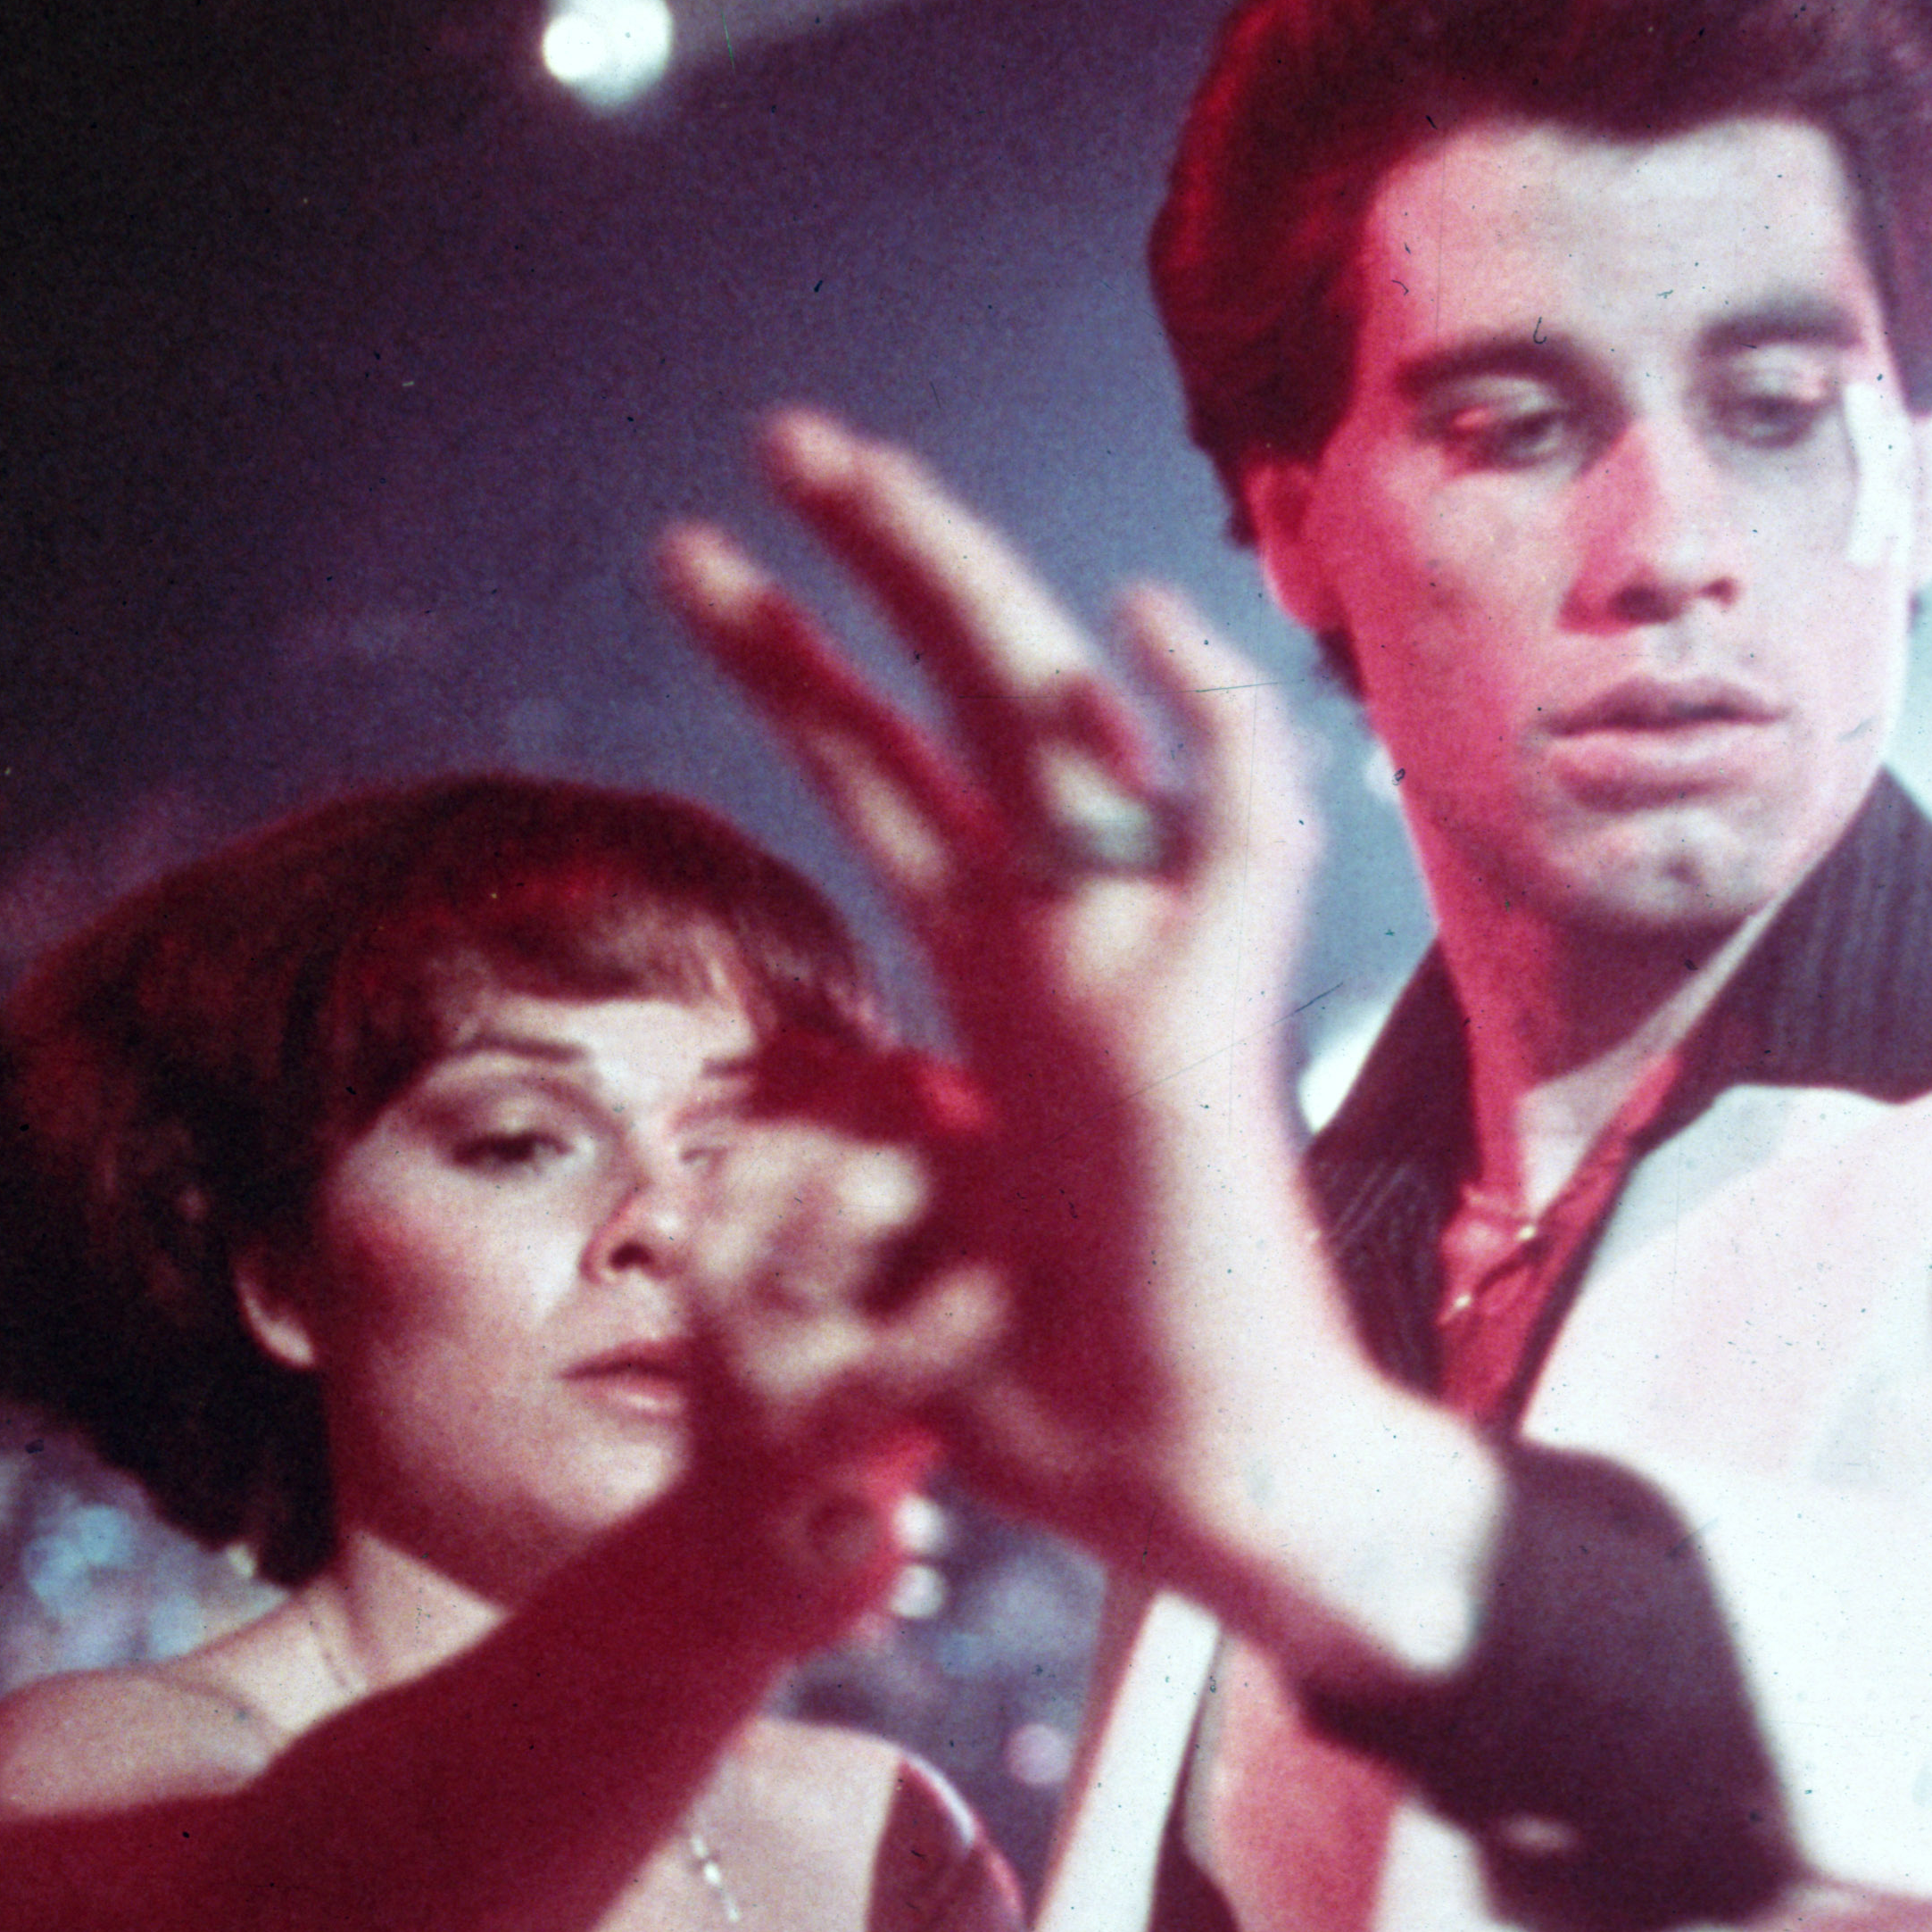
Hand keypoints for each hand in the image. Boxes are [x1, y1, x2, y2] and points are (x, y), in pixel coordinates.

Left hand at [663, 414, 1495, 1674]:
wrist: (1192, 1486)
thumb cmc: (1060, 1408)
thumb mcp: (908, 1253)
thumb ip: (854, 1168)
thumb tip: (749, 1132)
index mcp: (1006, 994)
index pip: (887, 787)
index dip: (796, 671)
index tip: (693, 566)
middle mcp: (1076, 954)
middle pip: (965, 709)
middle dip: (864, 571)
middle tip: (770, 445)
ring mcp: (1147, 976)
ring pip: (1063, 720)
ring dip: (954, 584)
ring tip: (835, 464)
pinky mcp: (1211, 1029)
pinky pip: (1238, 834)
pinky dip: (1205, 726)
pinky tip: (1134, 621)